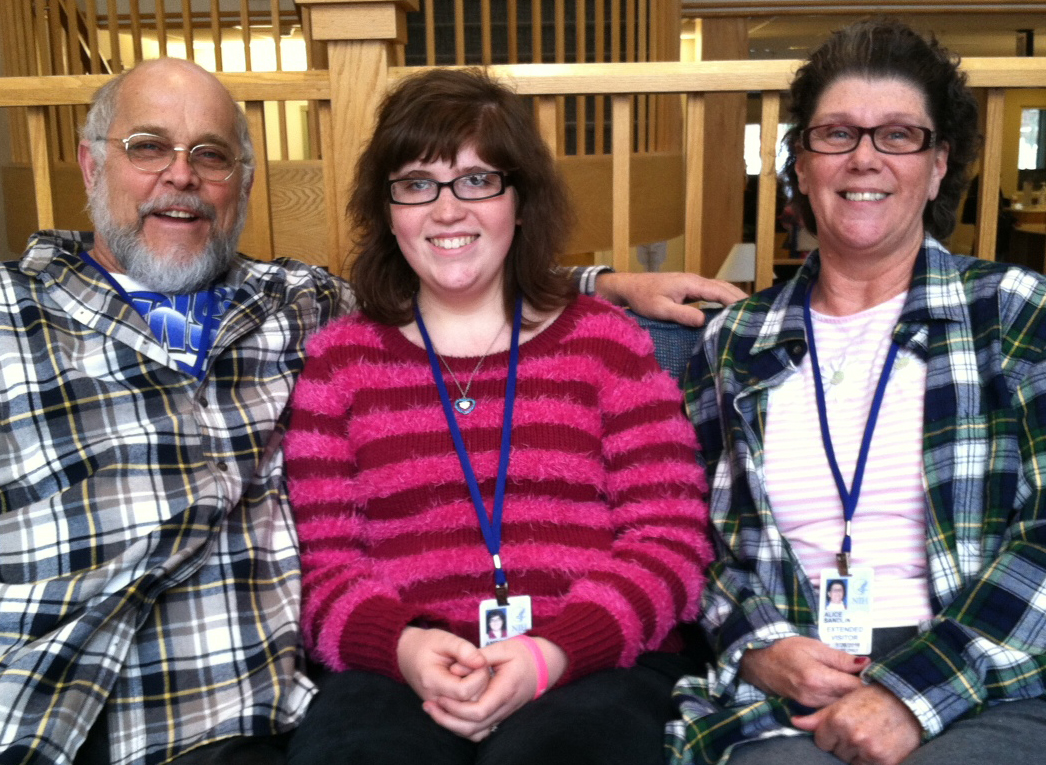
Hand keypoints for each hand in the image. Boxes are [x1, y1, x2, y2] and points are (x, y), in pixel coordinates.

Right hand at [397, 626, 489, 703]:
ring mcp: (438, 708)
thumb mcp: (444, 639)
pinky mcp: (443, 711)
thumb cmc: (426, 645)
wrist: (408, 655)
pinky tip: (472, 686)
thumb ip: (463, 649)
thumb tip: (481, 663)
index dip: (478, 677)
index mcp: (432, 681)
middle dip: (481, 684)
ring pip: (470, 712)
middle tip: (477, 666)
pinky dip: (474, 703)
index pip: (464, 691)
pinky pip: (464, 717)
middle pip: (470, 703)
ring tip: (472, 674)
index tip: (478, 662)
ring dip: (479, 693)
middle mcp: (434, 700)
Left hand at [424, 637, 567, 741]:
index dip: (457, 708)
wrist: (544, 664)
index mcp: (505, 689)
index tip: (441, 696)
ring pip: (476, 733)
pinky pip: (481, 731)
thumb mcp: (502, 647)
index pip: (479, 711)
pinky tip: (449, 716)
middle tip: (429, 705)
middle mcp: (505, 707)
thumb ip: (478, 656)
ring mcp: (504, 714)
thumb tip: (455, 669)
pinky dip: (463, 728)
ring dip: (453, 726)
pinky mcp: (500, 716)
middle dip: (448, 720)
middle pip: (474, 727)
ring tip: (433, 711)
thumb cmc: (523, 653)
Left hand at [594, 271, 746, 326]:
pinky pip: (712, 291)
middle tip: (758, 312)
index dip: (736, 301)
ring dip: (734, 297)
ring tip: (749, 310)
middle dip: (741, 298)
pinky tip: (730, 307)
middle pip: (724, 287)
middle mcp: (695, 280)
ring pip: (720, 287)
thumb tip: (704, 321)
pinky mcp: (689, 287)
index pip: (720, 291)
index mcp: (691, 283)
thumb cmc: (643, 298)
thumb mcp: (660, 309)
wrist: (629, 286)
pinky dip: (724, 297)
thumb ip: (682, 314)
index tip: (750, 311)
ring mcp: (692, 282)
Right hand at [740, 636, 867, 707]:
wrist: (759, 662)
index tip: (872, 673)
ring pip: (842, 706)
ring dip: (850, 697)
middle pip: (850, 700)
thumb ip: (841, 658)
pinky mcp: (808, 708)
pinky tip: (840, 691)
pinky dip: (839, 701)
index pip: (855, 687)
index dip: (868, 681)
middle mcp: (816, 696)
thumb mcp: (814, 646)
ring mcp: (811, 705)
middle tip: (866, 678)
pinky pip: (831, 707)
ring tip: (853, 684)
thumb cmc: (785, 649)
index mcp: (818, 678)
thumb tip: (866, 664)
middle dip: (861, 691)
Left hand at [791, 683, 921, 764]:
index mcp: (838, 719)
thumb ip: (818, 716)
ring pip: (852, 761)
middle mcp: (852, 736)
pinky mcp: (885, 761)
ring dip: (859, 753)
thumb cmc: (874, 697)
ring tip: (870, 735)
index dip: (831, 735)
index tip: (844, 726)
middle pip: (837, 752)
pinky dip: (872, 760)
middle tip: (860, 728)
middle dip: (845, 743)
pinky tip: (879, 745)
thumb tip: (796, 723)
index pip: (822, 741)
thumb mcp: (844, 701)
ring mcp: (869, 750)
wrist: (909, 702)